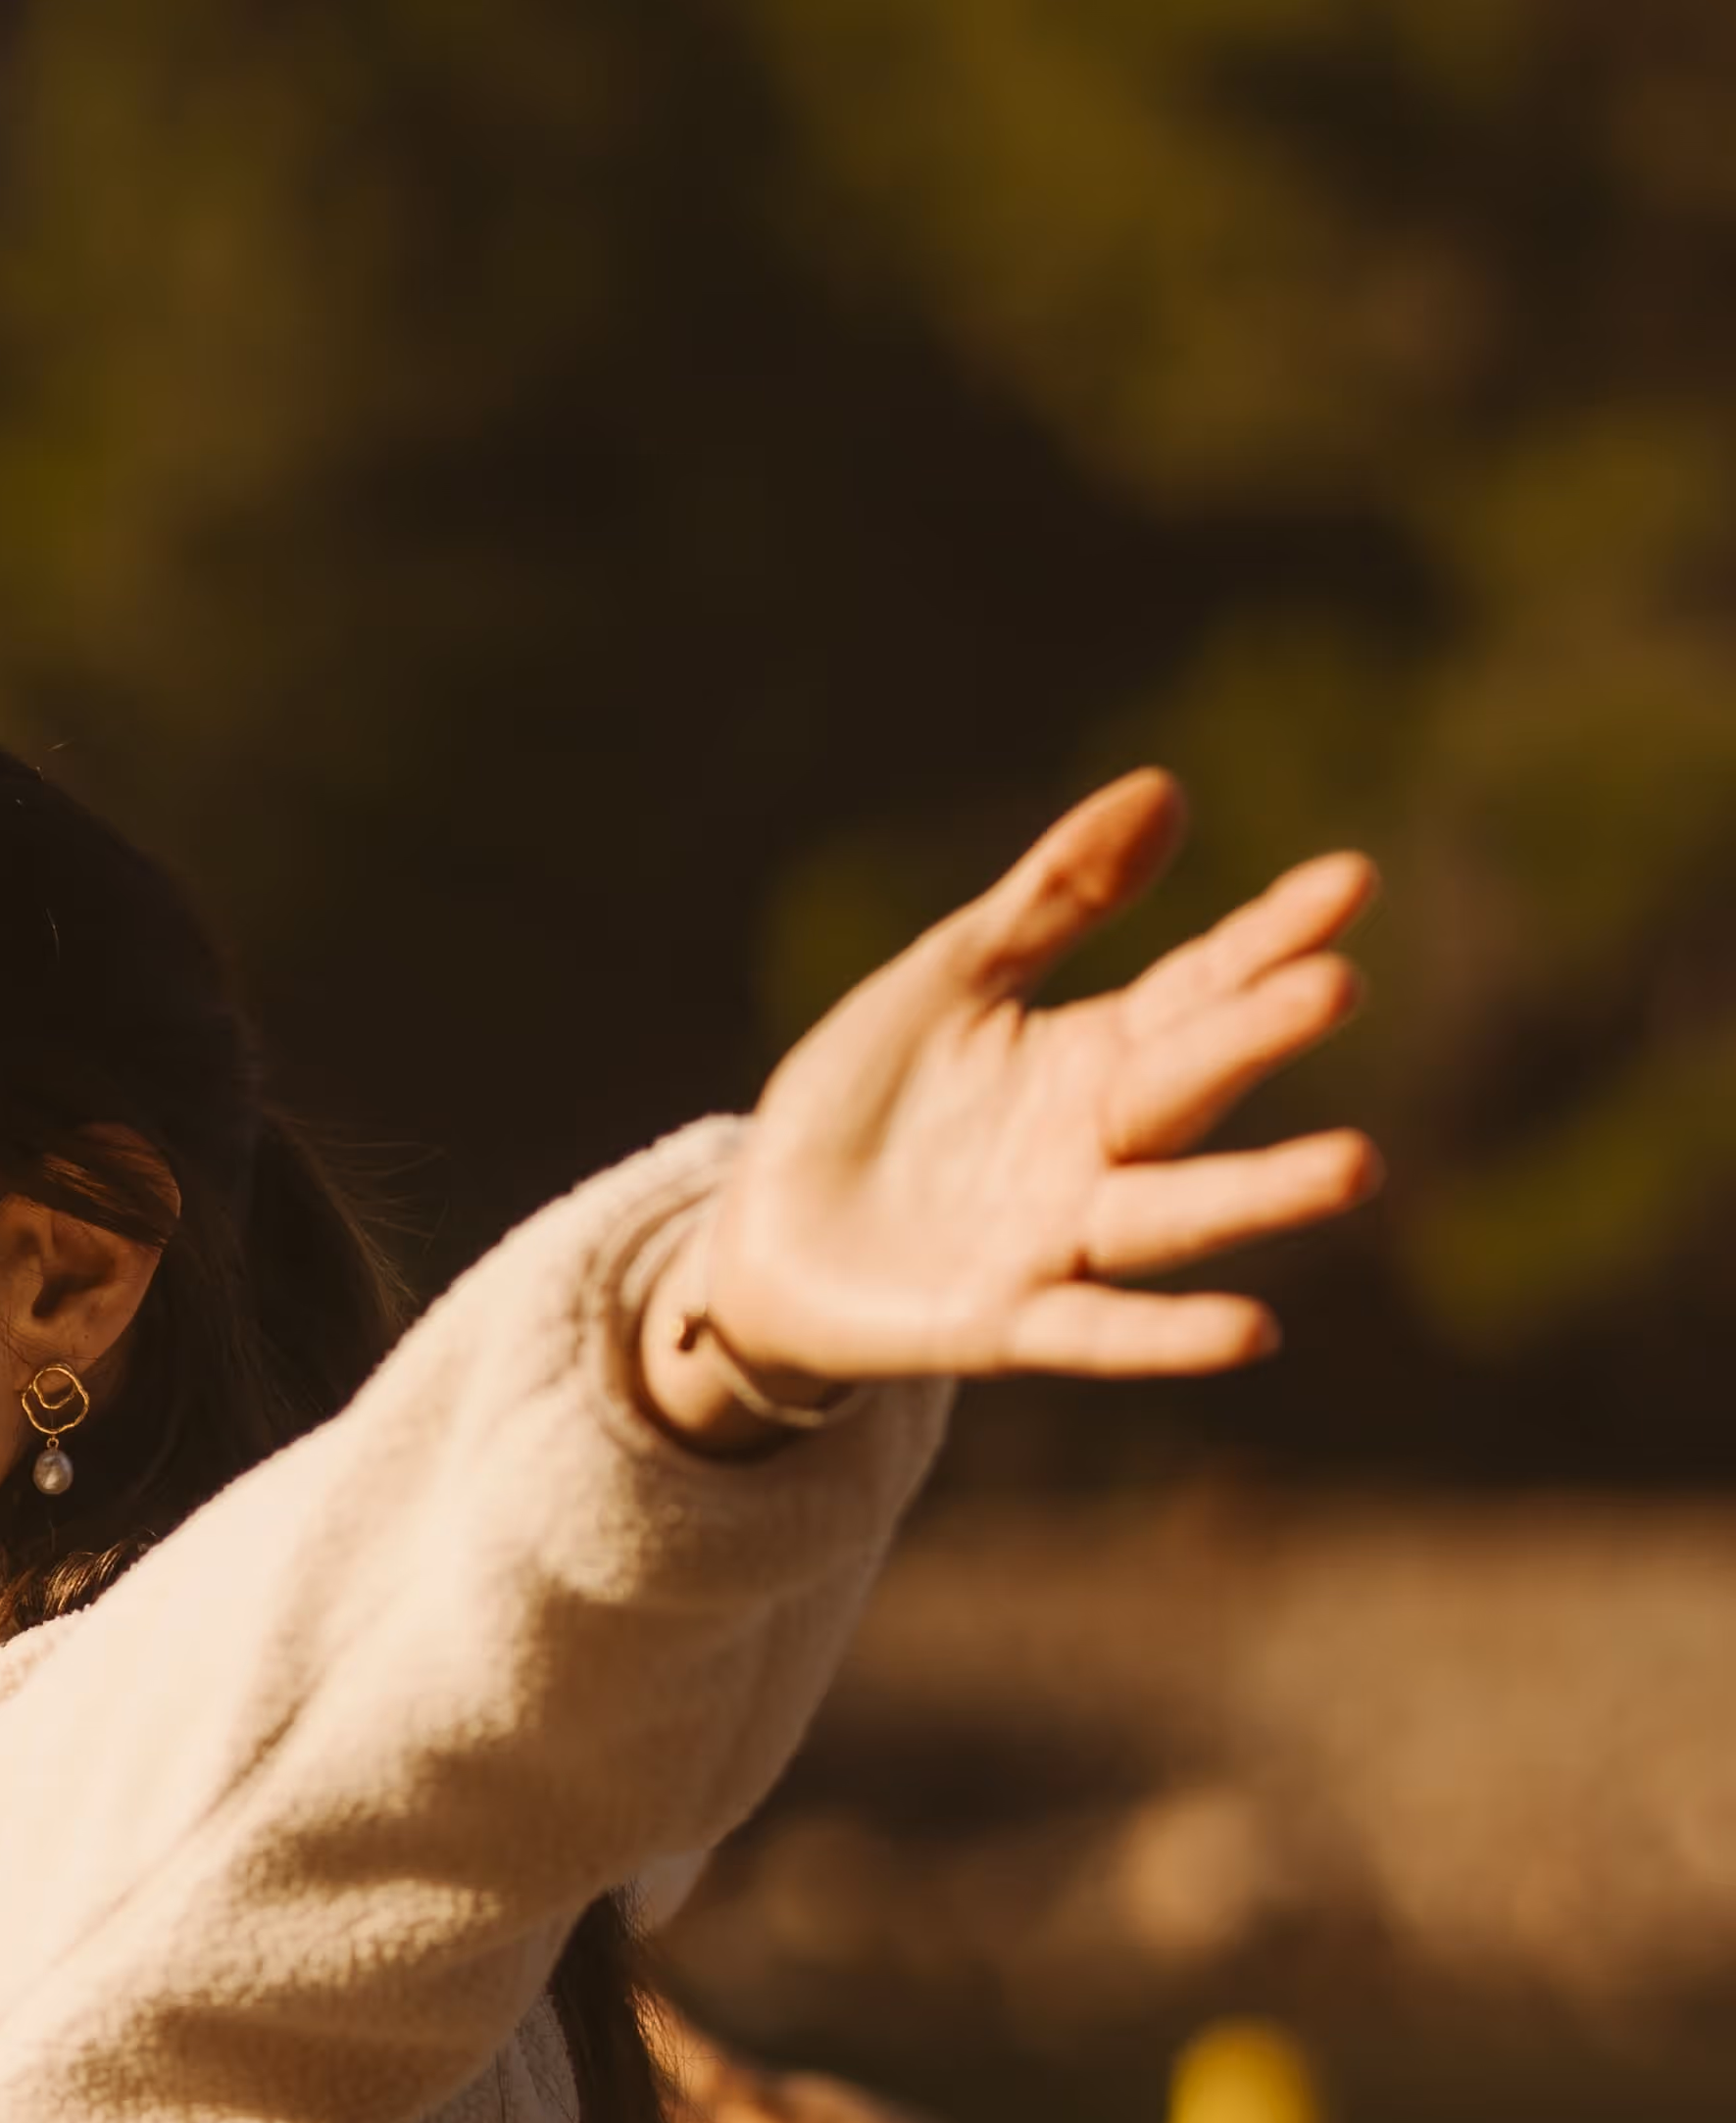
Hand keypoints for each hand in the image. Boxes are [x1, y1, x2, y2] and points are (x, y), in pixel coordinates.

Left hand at [655, 774, 1375, 1425]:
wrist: (765, 1233)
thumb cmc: (873, 1097)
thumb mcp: (953, 976)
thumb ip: (1057, 898)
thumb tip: (1167, 788)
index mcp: (1095, 1055)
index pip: (1201, 987)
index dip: (1270, 937)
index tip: (1351, 879)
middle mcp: (1099, 1146)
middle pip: (1189, 1083)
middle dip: (1258, 1038)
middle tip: (1337, 984)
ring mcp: (1059, 1236)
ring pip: (1173, 1213)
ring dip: (1259, 1194)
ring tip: (1357, 1164)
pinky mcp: (1003, 1320)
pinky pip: (1098, 1328)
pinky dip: (1167, 1334)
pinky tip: (1251, 1330)